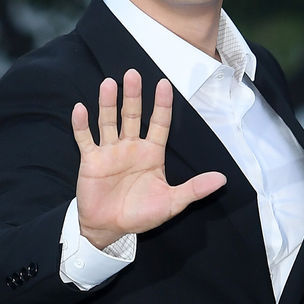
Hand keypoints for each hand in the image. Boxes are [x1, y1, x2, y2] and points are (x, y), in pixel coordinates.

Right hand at [71, 68, 226, 248]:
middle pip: (132, 116)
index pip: (159, 123)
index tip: (164, 84)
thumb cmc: (141, 215)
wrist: (109, 229)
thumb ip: (195, 189)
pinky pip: (85, 139)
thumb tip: (222, 180)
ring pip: (108, 122)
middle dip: (133, 95)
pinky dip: (82, 125)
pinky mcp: (91, 161)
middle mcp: (131, 148)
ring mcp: (110, 152)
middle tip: (133, 73)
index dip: (162, 105)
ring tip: (108, 83)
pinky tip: (81, 108)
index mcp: (151, 154)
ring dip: (107, 103)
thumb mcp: (172, 203)